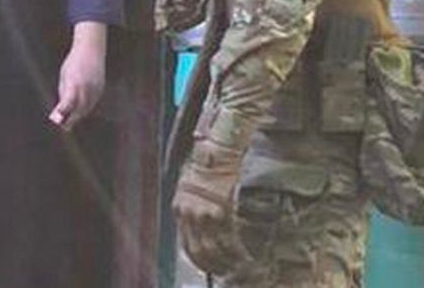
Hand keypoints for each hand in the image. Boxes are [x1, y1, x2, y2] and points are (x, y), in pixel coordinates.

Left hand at [49, 22, 105, 129]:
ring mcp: (96, 88)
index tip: (57, 120)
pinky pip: (92, 102)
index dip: (63, 112)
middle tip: (64, 127)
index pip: (68, 102)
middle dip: (71, 119)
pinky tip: (80, 110)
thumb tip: (62, 109)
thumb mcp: (64, 75)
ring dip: (78, 115)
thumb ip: (64, 92)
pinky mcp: (101, 89)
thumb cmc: (74, 62)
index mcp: (74, 82)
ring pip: (87, 107)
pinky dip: (86, 108)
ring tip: (70, 121)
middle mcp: (86, 87)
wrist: (91, 50)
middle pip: (79, 109)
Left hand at [172, 139, 246, 274]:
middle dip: (213, 265)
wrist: (217, 152)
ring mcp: (206, 214)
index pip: (185, 244)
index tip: (209, 267)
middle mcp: (189, 213)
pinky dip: (237, 251)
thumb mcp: (187, 188)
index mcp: (179, 208)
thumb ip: (190, 209)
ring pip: (215, 249)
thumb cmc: (206, 166)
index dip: (198, 260)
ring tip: (237, 265)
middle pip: (199, 251)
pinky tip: (244, 256)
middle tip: (224, 271)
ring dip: (227, 261)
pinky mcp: (223, 211)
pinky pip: (229, 239)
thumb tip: (200, 230)